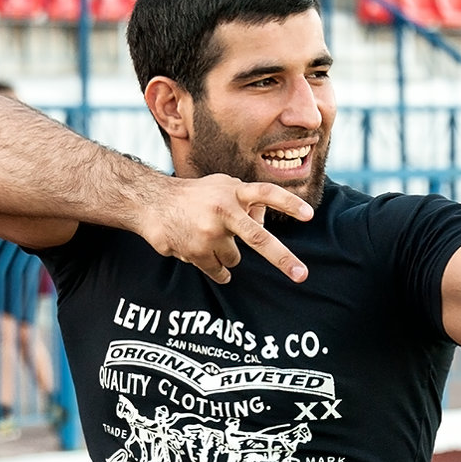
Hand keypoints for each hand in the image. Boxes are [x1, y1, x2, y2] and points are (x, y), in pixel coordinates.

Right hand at [139, 174, 313, 283]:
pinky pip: (221, 272)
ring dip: (227, 252)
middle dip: (282, 258)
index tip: (309, 215)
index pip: (266, 194)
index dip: (288, 203)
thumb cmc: (196, 195)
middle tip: (302, 275)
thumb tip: (265, 219)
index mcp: (233, 192)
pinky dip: (219, 270)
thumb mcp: (222, 186)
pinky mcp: (196, 252)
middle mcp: (222, 212)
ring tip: (208, 236)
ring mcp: (209, 234)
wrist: (151, 203)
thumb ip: (247, 199)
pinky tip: (204, 254)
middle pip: (258, 238)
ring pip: (236, 257)